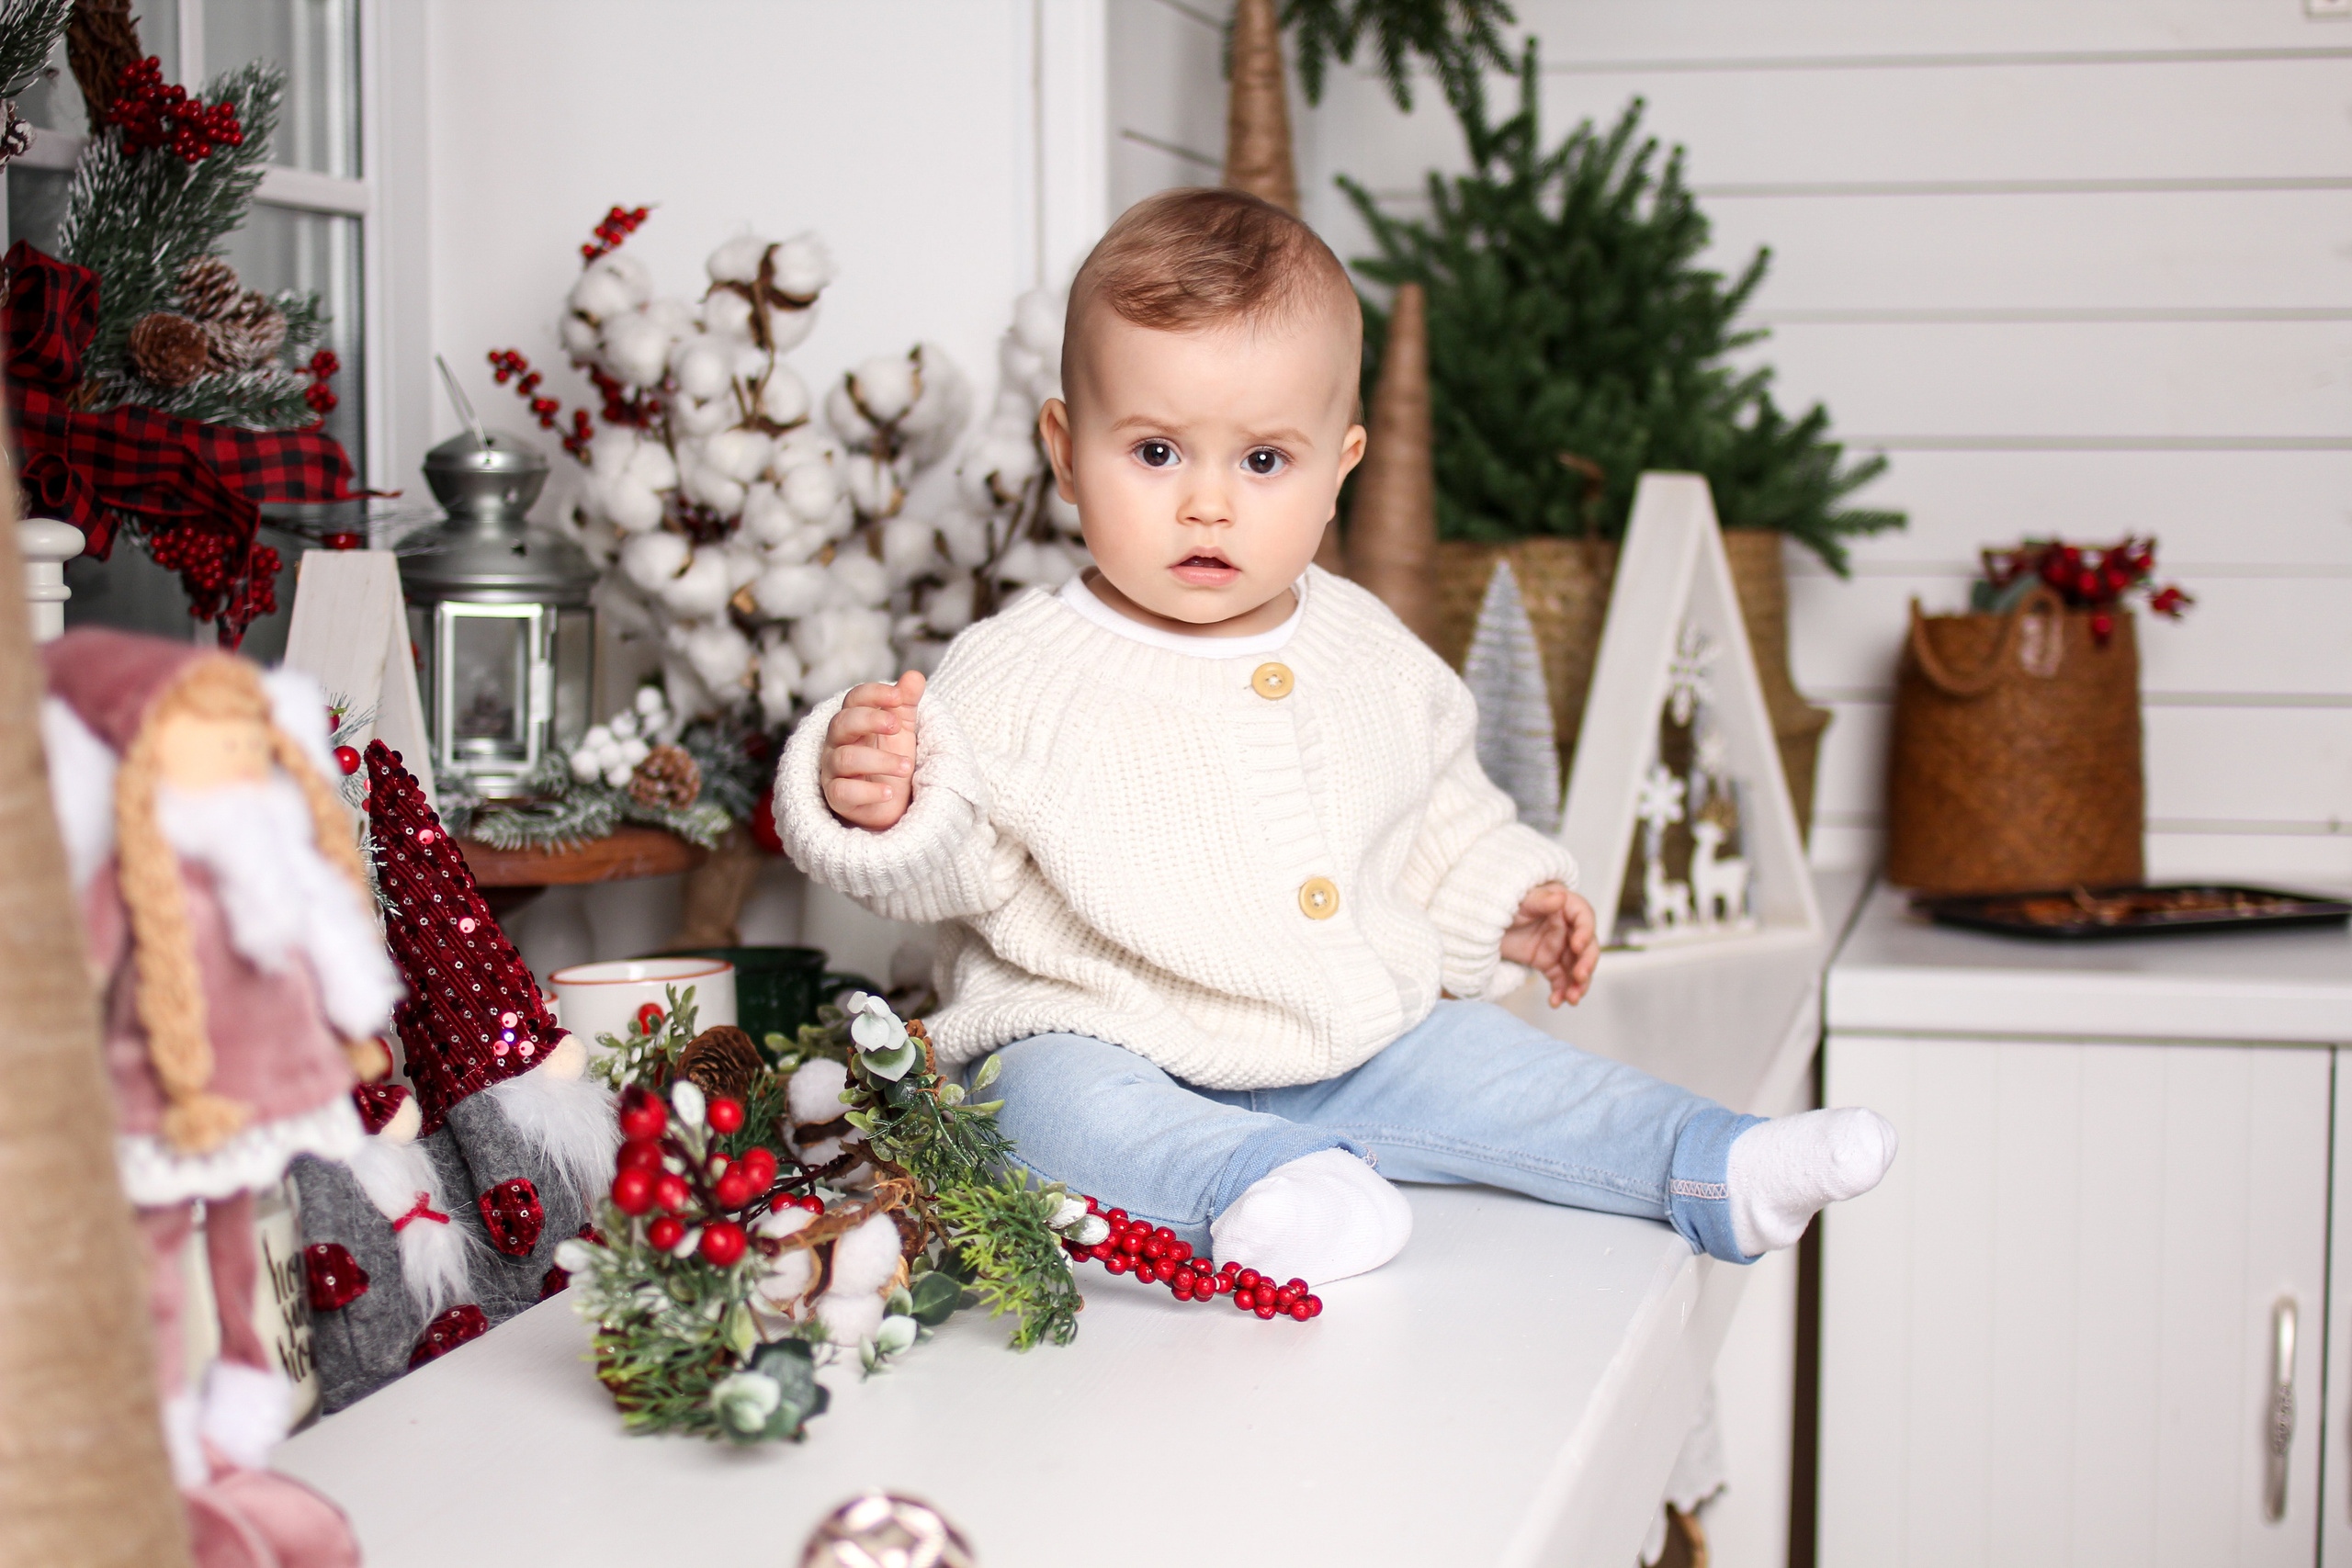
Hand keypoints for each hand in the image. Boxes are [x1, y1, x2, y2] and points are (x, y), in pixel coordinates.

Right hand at [819, 670, 925, 830]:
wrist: (890, 801)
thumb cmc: (889, 757)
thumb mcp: (902, 728)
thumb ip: (906, 703)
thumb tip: (915, 676)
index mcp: (853, 720)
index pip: (853, 699)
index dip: (874, 694)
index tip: (899, 696)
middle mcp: (838, 742)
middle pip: (841, 723)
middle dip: (870, 720)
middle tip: (897, 726)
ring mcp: (833, 769)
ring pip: (846, 758)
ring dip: (880, 760)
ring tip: (906, 767)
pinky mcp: (837, 797)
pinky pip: (843, 792)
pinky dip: (869, 792)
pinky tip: (890, 792)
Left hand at [1501, 882, 1598, 1007]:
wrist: (1483, 921)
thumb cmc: (1506, 903)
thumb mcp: (1522, 900)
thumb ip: (1541, 900)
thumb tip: (1561, 897)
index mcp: (1565, 907)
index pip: (1583, 918)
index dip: (1585, 932)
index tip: (1577, 945)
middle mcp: (1567, 928)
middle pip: (1586, 946)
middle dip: (1586, 963)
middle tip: (1580, 976)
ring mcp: (1558, 947)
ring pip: (1576, 967)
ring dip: (1578, 984)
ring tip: (1572, 999)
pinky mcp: (1548, 963)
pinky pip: (1560, 980)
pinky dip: (1560, 992)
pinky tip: (1555, 1002)